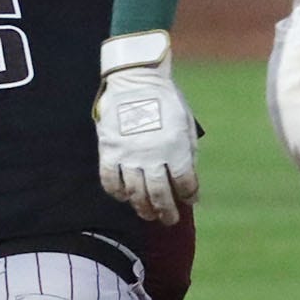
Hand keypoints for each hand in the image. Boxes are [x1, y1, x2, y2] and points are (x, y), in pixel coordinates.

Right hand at [94, 31, 197, 224]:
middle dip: (167, 211)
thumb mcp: (185, 123)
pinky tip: (124, 197)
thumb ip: (187, 152)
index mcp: (176, 147)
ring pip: (135, 193)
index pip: (185, 183)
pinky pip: (110, 181)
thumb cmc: (165, 100)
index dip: (189, 195)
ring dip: (143, 208)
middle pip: (160, 195)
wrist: (135, 79)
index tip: (190, 200)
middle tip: (169, 219)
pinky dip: (117, 193)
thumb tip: (187, 180)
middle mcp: (152, 155)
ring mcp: (128, 155)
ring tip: (148, 214)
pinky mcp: (109, 151)